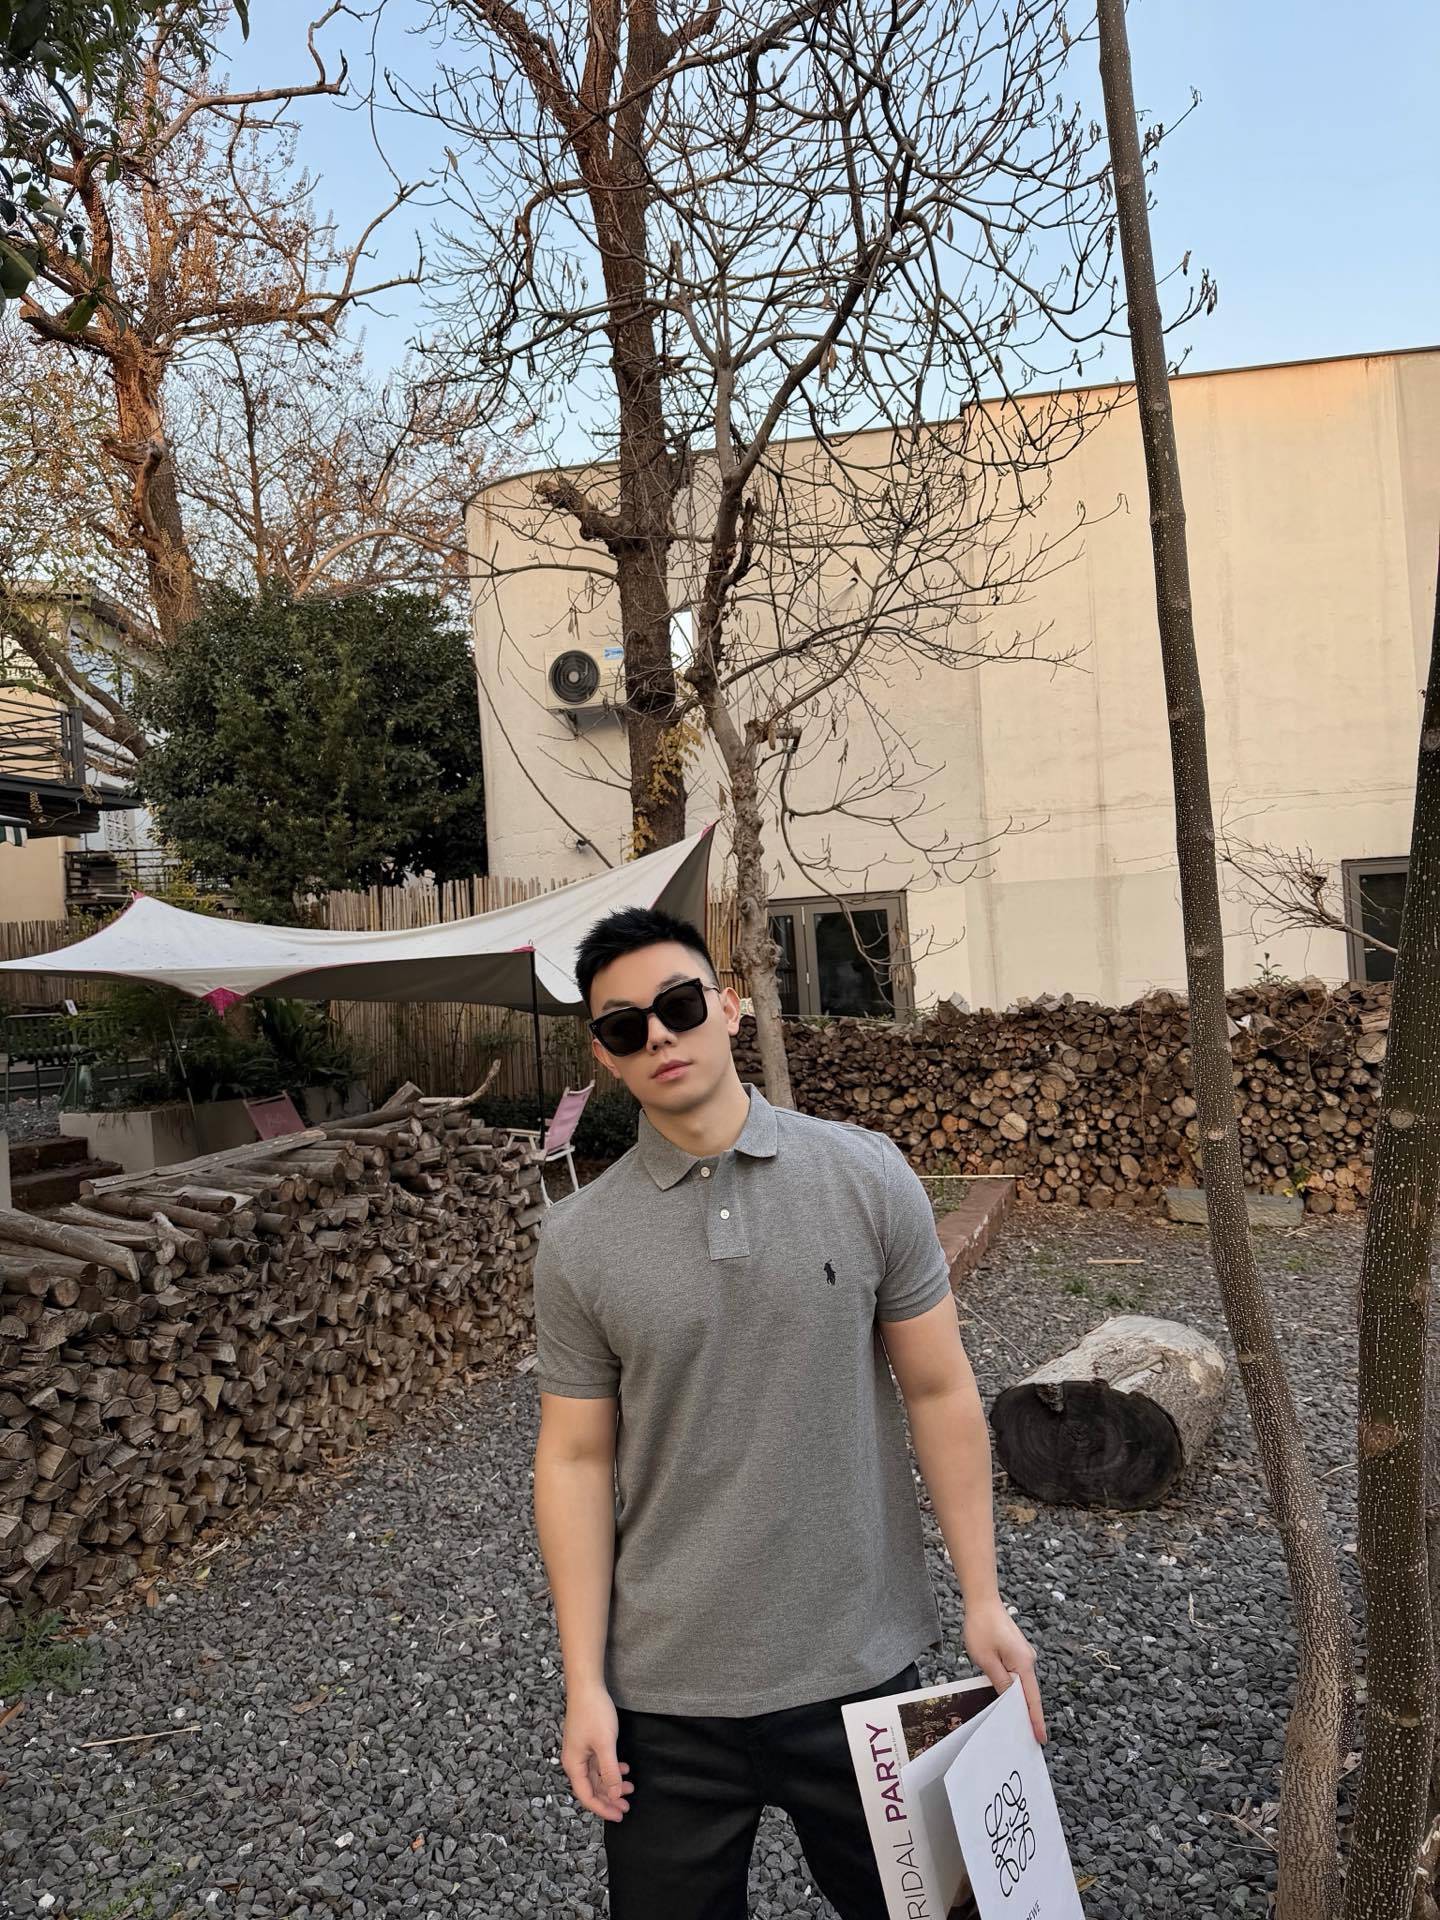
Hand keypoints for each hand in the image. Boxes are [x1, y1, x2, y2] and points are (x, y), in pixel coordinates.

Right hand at [561, 1681, 633, 1821]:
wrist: (587, 1685)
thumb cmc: (594, 1712)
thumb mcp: (605, 1744)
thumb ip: (609, 1771)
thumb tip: (614, 1795)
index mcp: (574, 1765)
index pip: (586, 1796)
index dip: (603, 1808)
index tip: (619, 1815)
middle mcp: (575, 1761)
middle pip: (591, 1789)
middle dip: (609, 1798)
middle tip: (627, 1806)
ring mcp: (581, 1751)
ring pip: (597, 1777)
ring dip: (612, 1784)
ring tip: (630, 1788)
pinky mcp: (588, 1743)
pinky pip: (599, 1764)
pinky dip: (612, 1770)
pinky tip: (624, 1769)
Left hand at [964, 1596, 1045, 1744]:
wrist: (983, 1600)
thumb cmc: (982, 1627)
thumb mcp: (986, 1659)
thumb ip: (1000, 1682)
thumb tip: (1010, 1700)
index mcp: (1023, 1663)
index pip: (1032, 1699)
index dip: (1035, 1720)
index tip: (1040, 1738)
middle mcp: (1028, 1659)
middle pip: (1028, 1692)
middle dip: (1025, 1713)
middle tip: (1022, 1737)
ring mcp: (1023, 1654)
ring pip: (1021, 1682)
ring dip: (1016, 1698)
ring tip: (1010, 1719)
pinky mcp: (1016, 1650)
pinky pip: (1017, 1673)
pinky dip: (1012, 1685)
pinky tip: (1004, 1694)